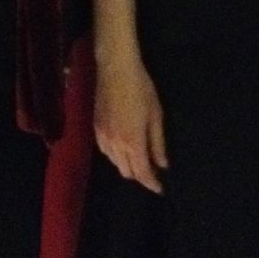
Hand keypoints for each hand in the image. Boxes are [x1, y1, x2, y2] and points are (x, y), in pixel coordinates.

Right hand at [93, 55, 167, 193]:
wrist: (115, 69)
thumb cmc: (141, 89)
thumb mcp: (156, 114)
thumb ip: (157, 142)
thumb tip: (162, 164)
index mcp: (132, 141)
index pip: (142, 172)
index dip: (151, 183)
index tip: (160, 188)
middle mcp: (115, 144)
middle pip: (126, 171)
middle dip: (140, 175)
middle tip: (152, 170)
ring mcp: (102, 137)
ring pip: (115, 163)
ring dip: (127, 165)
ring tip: (139, 159)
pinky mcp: (95, 128)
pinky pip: (105, 152)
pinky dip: (115, 156)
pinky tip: (122, 149)